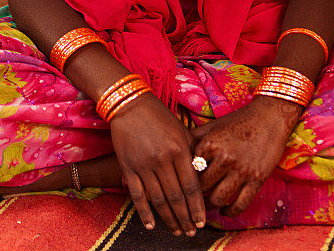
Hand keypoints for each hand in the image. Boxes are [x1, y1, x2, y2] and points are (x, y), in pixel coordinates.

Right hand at [109, 92, 205, 235]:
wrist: (129, 103)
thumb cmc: (158, 115)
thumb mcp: (180, 129)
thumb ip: (192, 150)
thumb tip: (204, 171)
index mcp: (179, 149)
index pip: (191, 185)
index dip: (197, 207)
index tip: (202, 221)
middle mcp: (163, 159)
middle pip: (176, 197)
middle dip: (185, 218)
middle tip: (191, 231)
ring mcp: (144, 165)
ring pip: (159, 200)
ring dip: (169, 219)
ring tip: (177, 231)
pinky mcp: (128, 167)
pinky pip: (138, 195)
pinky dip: (145, 213)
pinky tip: (151, 225)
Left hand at [190, 97, 299, 216]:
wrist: (269, 116)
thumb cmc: (239, 120)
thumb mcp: (213, 126)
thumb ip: (194, 138)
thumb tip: (175, 150)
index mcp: (210, 144)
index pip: (190, 170)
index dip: (185, 180)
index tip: (182, 187)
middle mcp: (224, 158)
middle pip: (202, 187)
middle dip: (195, 196)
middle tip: (191, 201)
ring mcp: (241, 170)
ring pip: (219, 199)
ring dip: (210, 207)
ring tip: (205, 208)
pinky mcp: (257, 179)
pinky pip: (240, 204)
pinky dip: (230, 212)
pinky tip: (225, 212)